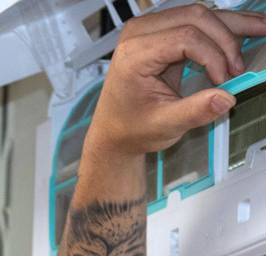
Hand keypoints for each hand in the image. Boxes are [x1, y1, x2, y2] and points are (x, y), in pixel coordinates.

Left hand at [85, 3, 265, 157]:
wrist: (113, 133)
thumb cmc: (130, 129)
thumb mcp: (163, 126)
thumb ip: (195, 112)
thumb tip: (225, 99)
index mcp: (135, 53)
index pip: (186, 38)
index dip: (214, 56)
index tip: (225, 80)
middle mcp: (139, 33)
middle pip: (196, 17)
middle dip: (226, 39)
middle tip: (240, 65)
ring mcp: (149, 28)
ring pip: (199, 14)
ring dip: (230, 24)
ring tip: (260, 29)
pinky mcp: (161, 31)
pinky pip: (195, 21)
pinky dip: (221, 26)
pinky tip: (245, 27)